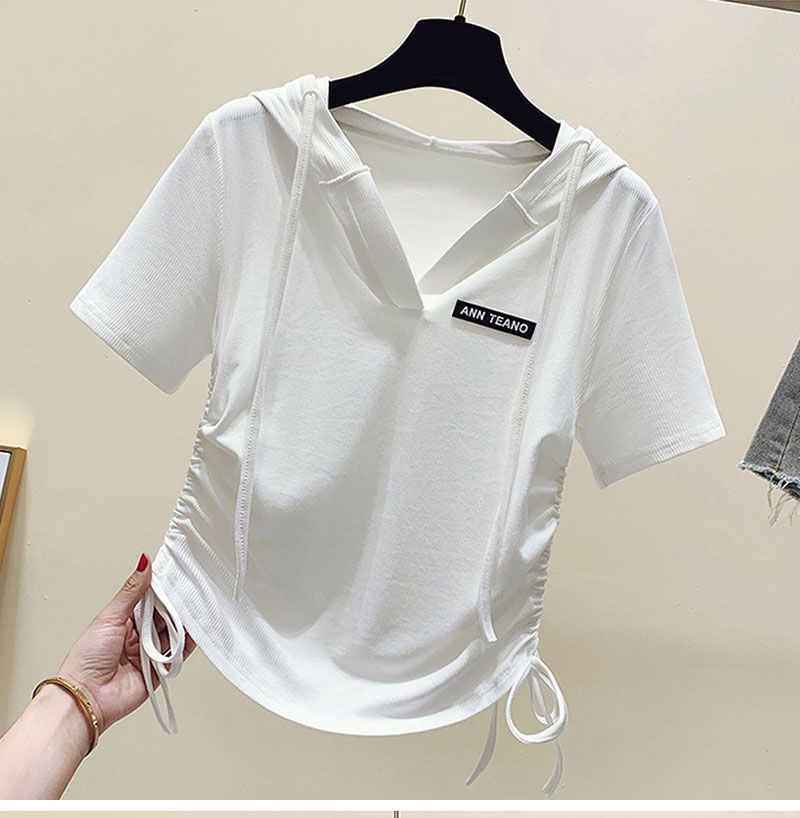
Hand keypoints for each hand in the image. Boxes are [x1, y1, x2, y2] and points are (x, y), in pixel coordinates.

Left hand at [55, 553, 195, 735]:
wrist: (85, 697)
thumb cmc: (86, 659)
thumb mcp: (110, 616)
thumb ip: (132, 591)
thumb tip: (144, 562)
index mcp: (124, 620)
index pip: (151, 599)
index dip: (163, 588)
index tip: (176, 575)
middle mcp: (138, 635)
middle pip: (165, 615)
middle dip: (176, 606)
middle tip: (187, 594)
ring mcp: (149, 652)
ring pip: (173, 633)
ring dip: (182, 623)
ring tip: (189, 613)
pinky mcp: (159, 670)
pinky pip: (178, 654)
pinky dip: (186, 644)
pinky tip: (191, 633)